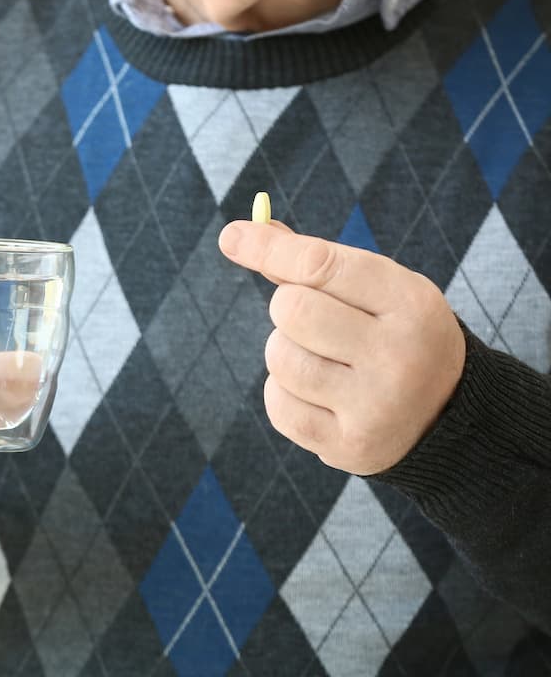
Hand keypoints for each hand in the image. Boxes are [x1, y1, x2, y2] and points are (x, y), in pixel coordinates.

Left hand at [218, 221, 466, 474]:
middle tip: (315, 320)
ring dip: (285, 351)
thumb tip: (243, 233)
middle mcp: (398, 356)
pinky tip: (319, 393)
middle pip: (291, 310)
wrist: (447, 415)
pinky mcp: (349, 446)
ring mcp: (375, 406)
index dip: (269, 249)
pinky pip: (278, 404)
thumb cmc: (394, 333)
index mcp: (411, 304)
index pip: (320, 265)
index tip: (232, 237)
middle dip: (288, 308)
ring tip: (323, 358)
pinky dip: (284, 392)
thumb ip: (315, 261)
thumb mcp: (378, 289)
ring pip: (280, 358)